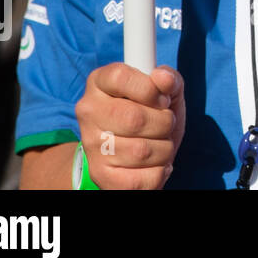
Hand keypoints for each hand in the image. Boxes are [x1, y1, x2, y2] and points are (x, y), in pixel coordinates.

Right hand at [75, 64, 185, 189]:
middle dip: (165, 123)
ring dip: (164, 149)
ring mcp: (91, 145)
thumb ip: (169, 80)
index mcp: (100, 82)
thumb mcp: (165, 91)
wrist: (135, 150)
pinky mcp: (100, 175)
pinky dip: (159, 172)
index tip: (162, 99)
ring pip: (141, 152)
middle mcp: (89, 112)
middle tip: (166, 123)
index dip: (150, 89)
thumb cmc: (152, 113)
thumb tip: (164, 78)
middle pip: (134, 119)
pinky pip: (140, 179)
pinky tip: (155, 164)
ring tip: (160, 143)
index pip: (120, 77)